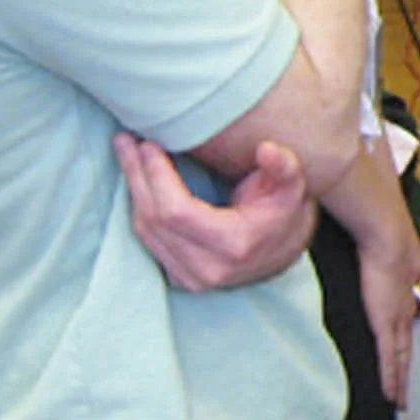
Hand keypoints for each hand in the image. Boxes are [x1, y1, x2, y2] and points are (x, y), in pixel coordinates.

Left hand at [117, 131, 315, 290]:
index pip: (176, 211)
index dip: (157, 175)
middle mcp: (207, 269)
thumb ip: (284, 167)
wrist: (286, 250)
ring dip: (134, 189)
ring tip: (128, 154)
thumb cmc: (286, 212)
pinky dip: (140, 208)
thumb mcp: (293, 186)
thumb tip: (267, 150)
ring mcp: (192, 278)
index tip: (149, 143)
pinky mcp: (181, 278)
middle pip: (153, 219)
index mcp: (233, 246)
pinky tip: (139, 182)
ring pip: (144, 231)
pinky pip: (149, 241)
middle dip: (137, 175)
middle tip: (126, 140)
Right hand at [356, 203, 419, 407]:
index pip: (404, 327)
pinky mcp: (386, 325)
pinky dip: (391, 379)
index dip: (403, 345)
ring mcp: (397, 321)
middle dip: (404, 372)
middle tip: (405, 393)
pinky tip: (391, 396)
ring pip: (400, 361)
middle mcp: (404, 311)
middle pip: (405, 350)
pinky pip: (389, 360)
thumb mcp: (393, 254)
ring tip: (399, 403)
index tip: (402, 359)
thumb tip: (401, 268)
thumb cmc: (384, 237)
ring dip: (400, 383)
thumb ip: (396, 266)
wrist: (387, 236)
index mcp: (403, 295)